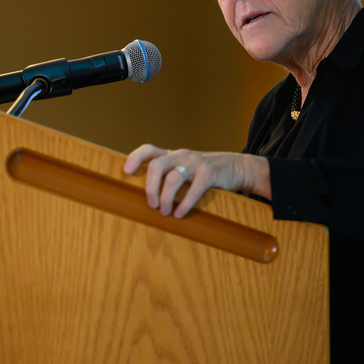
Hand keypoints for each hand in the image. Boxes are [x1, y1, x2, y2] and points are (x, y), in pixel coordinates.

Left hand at [122, 145, 270, 217]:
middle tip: (151, 204)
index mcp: (172, 154)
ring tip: (165, 212)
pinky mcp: (209, 174)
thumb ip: (168, 173)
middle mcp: (181, 155)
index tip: (126, 171)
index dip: (135, 158)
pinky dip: (184, 204)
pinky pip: (193, 189)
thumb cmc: (205, 172)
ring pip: (173, 178)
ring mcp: (195, 163)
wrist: (238, 167)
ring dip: (165, 198)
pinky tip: (180, 214)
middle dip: (150, 187)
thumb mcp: (185, 167)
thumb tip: (145, 196)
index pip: (148, 149)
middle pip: (156, 166)